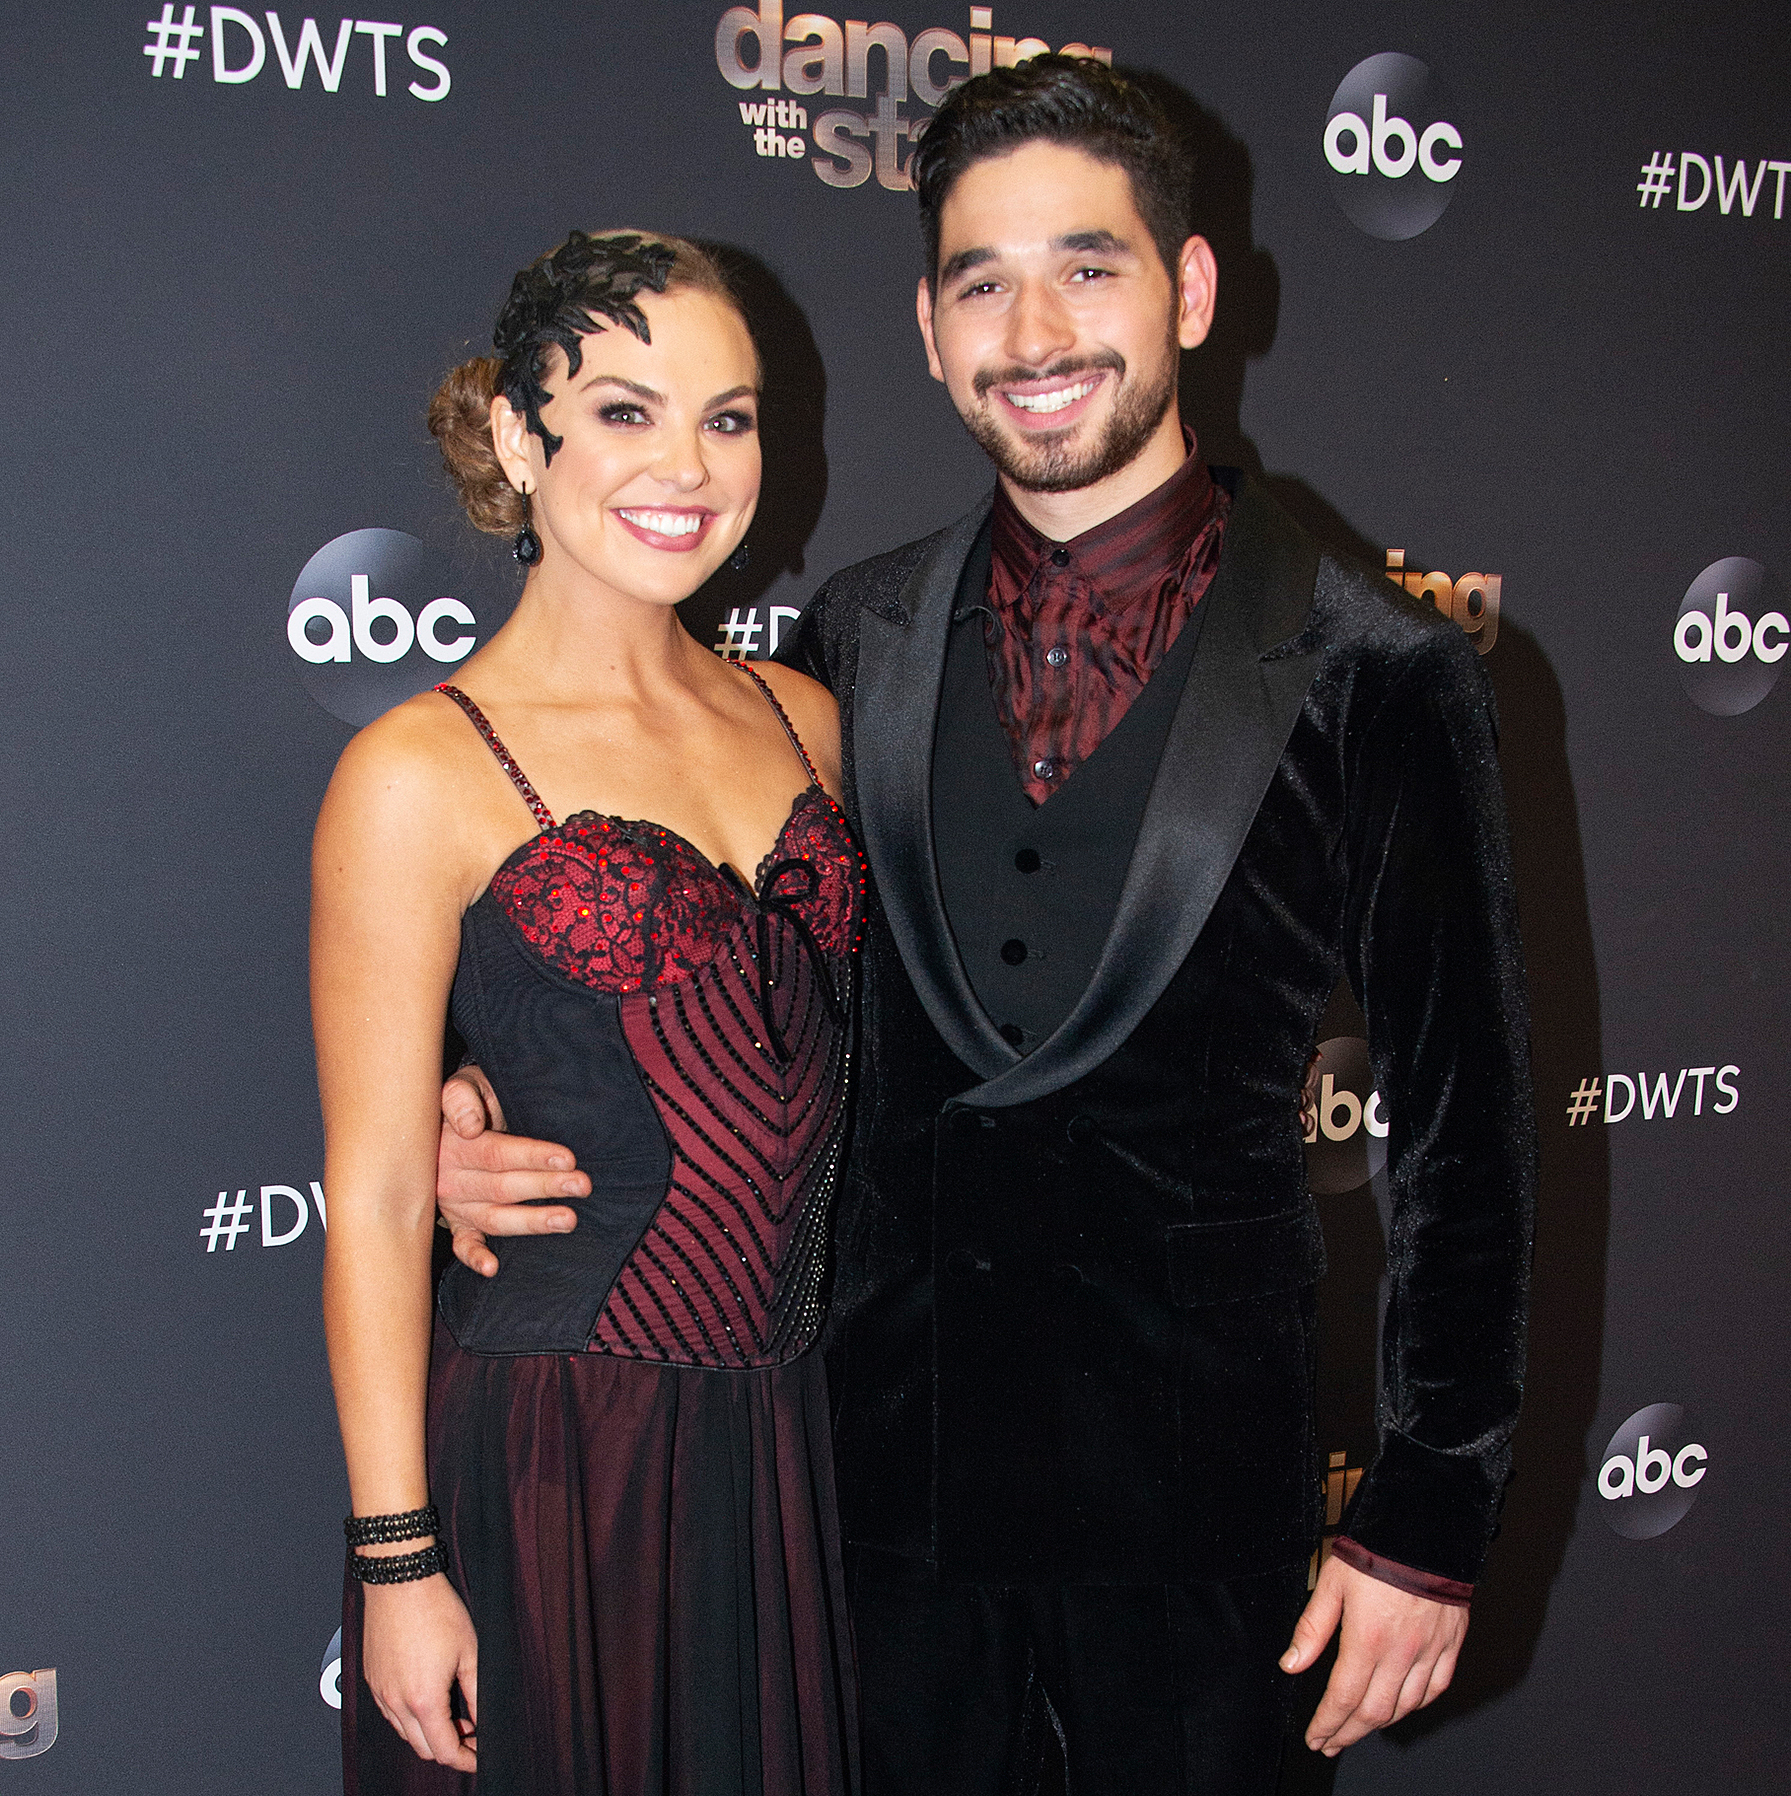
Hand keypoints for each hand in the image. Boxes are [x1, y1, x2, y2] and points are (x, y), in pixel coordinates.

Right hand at [361, 1572, 478, 1768]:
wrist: (400, 1582)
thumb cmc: (434, 1608)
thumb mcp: (469, 1651)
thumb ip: (476, 1692)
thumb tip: (482, 1719)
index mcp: (423, 1700)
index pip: (443, 1750)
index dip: (465, 1759)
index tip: (478, 1755)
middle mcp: (396, 1702)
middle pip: (422, 1748)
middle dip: (448, 1748)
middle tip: (471, 1732)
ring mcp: (380, 1692)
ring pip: (404, 1732)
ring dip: (427, 1732)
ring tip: (451, 1711)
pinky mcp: (372, 1680)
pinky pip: (390, 1712)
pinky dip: (409, 1716)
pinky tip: (427, 1696)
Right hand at [437, 1067, 586, 1276]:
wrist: (438, 1122)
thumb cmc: (468, 1100)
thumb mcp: (463, 1085)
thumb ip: (461, 1097)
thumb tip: (469, 1125)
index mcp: (453, 1143)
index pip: (497, 1153)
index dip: (533, 1156)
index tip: (568, 1159)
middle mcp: (451, 1177)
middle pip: (503, 1186)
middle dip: (545, 1187)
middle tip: (583, 1185)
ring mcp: (454, 1204)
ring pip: (494, 1217)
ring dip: (531, 1222)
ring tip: (568, 1220)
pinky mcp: (457, 1223)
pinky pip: (462, 1244)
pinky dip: (473, 1256)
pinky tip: (492, 1268)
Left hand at [1280, 1555, 1467, 1755]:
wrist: (1424, 1529)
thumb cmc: (1376, 1549)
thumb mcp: (1332, 1583)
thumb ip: (1312, 1628)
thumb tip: (1292, 1664)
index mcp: (1367, 1639)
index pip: (1343, 1698)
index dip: (1327, 1724)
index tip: (1316, 1737)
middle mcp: (1401, 1653)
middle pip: (1373, 1713)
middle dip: (1348, 1733)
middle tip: (1332, 1742)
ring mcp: (1429, 1651)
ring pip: (1405, 1706)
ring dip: (1379, 1723)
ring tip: (1359, 1727)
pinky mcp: (1451, 1644)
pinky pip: (1435, 1689)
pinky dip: (1415, 1704)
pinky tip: (1400, 1706)